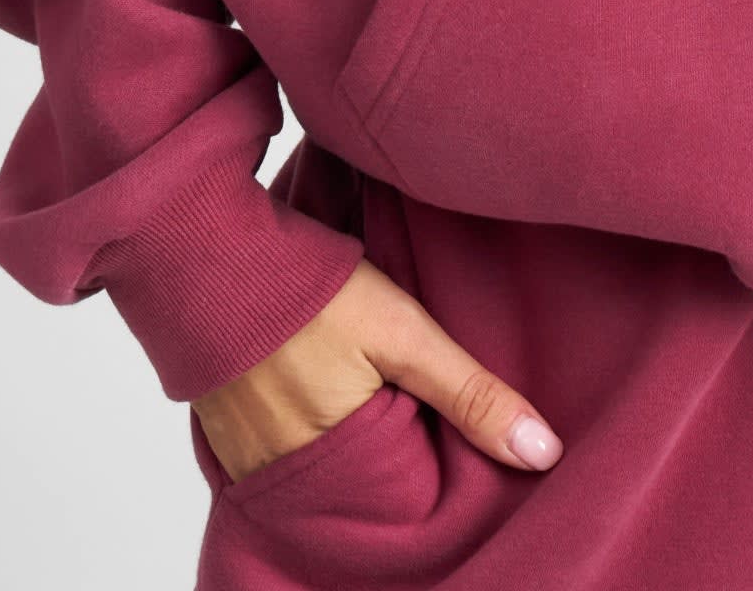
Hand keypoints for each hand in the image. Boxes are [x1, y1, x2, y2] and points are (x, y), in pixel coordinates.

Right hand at [191, 256, 562, 482]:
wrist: (208, 254)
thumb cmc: (310, 292)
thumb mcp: (404, 334)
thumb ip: (471, 393)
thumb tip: (544, 454)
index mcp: (337, 467)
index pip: (404, 499)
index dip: (434, 471)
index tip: (463, 456)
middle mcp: (288, 480)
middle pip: (362, 488)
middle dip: (395, 462)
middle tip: (416, 416)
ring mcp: (252, 461)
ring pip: (325, 471)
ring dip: (351, 445)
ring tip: (376, 404)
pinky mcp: (229, 437)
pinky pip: (284, 453)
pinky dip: (311, 434)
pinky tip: (325, 395)